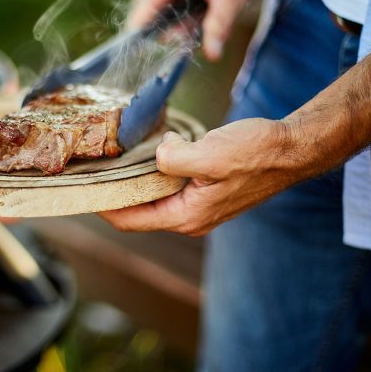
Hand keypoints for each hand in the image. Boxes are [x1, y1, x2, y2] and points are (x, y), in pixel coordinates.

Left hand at [99, 118, 301, 235]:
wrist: (289, 150)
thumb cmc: (256, 154)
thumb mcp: (211, 154)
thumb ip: (175, 159)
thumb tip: (158, 154)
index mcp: (186, 216)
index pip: (131, 221)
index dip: (103, 209)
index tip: (81, 193)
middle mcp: (189, 217)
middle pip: (139, 212)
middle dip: (114, 196)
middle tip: (91, 174)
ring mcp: (197, 206)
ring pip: (153, 199)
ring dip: (134, 183)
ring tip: (111, 164)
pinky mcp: (204, 191)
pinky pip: (168, 187)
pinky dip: (153, 175)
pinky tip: (145, 155)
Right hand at [129, 0, 288, 59]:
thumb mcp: (233, 0)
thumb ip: (219, 27)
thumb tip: (212, 53)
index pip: (149, 1)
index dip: (141, 26)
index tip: (137, 48)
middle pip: (147, 4)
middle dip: (163, 25)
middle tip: (187, 32)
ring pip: (152, 3)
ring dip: (168, 19)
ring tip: (193, 20)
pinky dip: (172, 12)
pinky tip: (190, 13)